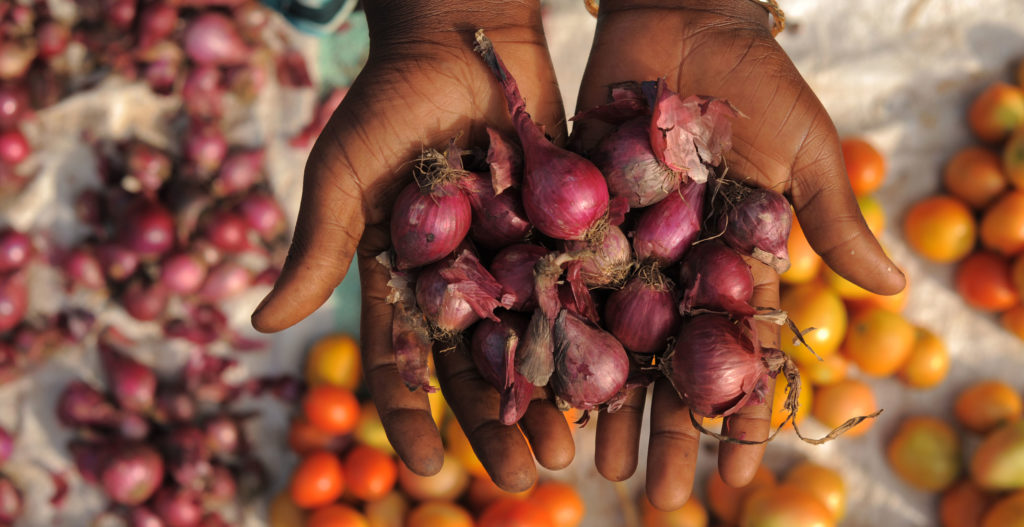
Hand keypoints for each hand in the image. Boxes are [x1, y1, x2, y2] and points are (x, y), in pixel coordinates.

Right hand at [251, 2, 573, 490]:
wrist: (462, 33)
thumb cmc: (388, 100)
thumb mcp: (342, 174)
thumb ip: (315, 248)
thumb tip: (261, 327)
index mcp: (403, 279)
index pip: (401, 363)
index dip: (408, 418)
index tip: (421, 469)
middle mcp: (461, 280)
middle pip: (477, 367)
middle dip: (496, 424)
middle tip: (524, 477)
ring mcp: (514, 258)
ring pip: (533, 343)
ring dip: (551, 396)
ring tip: (572, 448)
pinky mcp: (564, 229)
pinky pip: (578, 290)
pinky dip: (594, 334)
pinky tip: (618, 377)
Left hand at [575, 0, 905, 509]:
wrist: (681, 17)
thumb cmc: (756, 79)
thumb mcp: (803, 150)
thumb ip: (831, 219)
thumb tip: (892, 291)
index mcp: (736, 258)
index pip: (739, 351)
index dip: (739, 410)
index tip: (735, 471)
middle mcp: (677, 264)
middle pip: (670, 361)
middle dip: (666, 425)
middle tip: (657, 493)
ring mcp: (624, 245)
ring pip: (614, 339)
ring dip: (608, 402)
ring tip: (598, 463)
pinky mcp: (574, 217)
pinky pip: (562, 285)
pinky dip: (554, 335)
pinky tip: (545, 386)